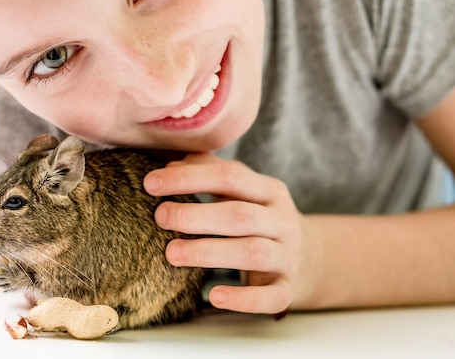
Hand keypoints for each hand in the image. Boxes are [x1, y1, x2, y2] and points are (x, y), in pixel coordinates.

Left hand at [144, 153, 309, 313]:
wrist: (312, 258)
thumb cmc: (260, 218)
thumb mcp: (244, 191)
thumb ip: (210, 172)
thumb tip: (171, 165)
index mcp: (269, 190)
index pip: (230, 176)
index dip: (190, 177)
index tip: (151, 183)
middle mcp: (282, 220)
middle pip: (240, 215)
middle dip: (195, 215)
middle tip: (160, 217)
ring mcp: (287, 256)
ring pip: (252, 252)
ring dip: (208, 251)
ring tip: (171, 253)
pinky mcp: (288, 289)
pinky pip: (271, 296)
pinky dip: (243, 299)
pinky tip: (214, 296)